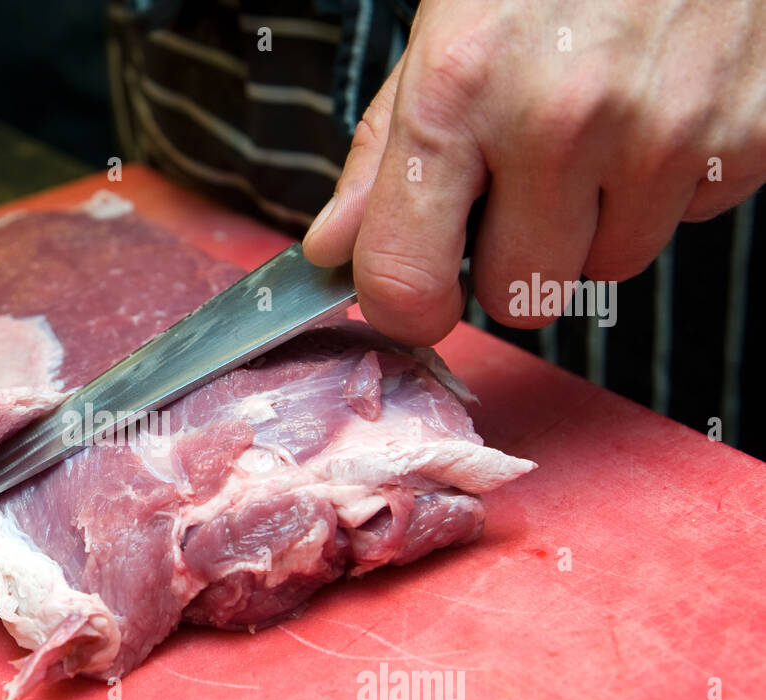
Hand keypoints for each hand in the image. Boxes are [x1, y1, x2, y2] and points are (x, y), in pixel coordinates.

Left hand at [303, 0, 765, 345]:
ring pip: (605, 269)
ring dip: (595, 223)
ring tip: (600, 132)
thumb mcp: (443, 34)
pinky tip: (659, 110)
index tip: (421, 296)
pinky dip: (668, 184)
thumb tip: (332, 248)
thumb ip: (384, 152)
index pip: (406, 281)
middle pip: (517, 297)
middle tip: (525, 184)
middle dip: (513, 258)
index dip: (408, 307)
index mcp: (459, 92)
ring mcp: (661, 134)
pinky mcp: (743, 138)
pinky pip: (685, 221)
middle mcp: (558, 122)